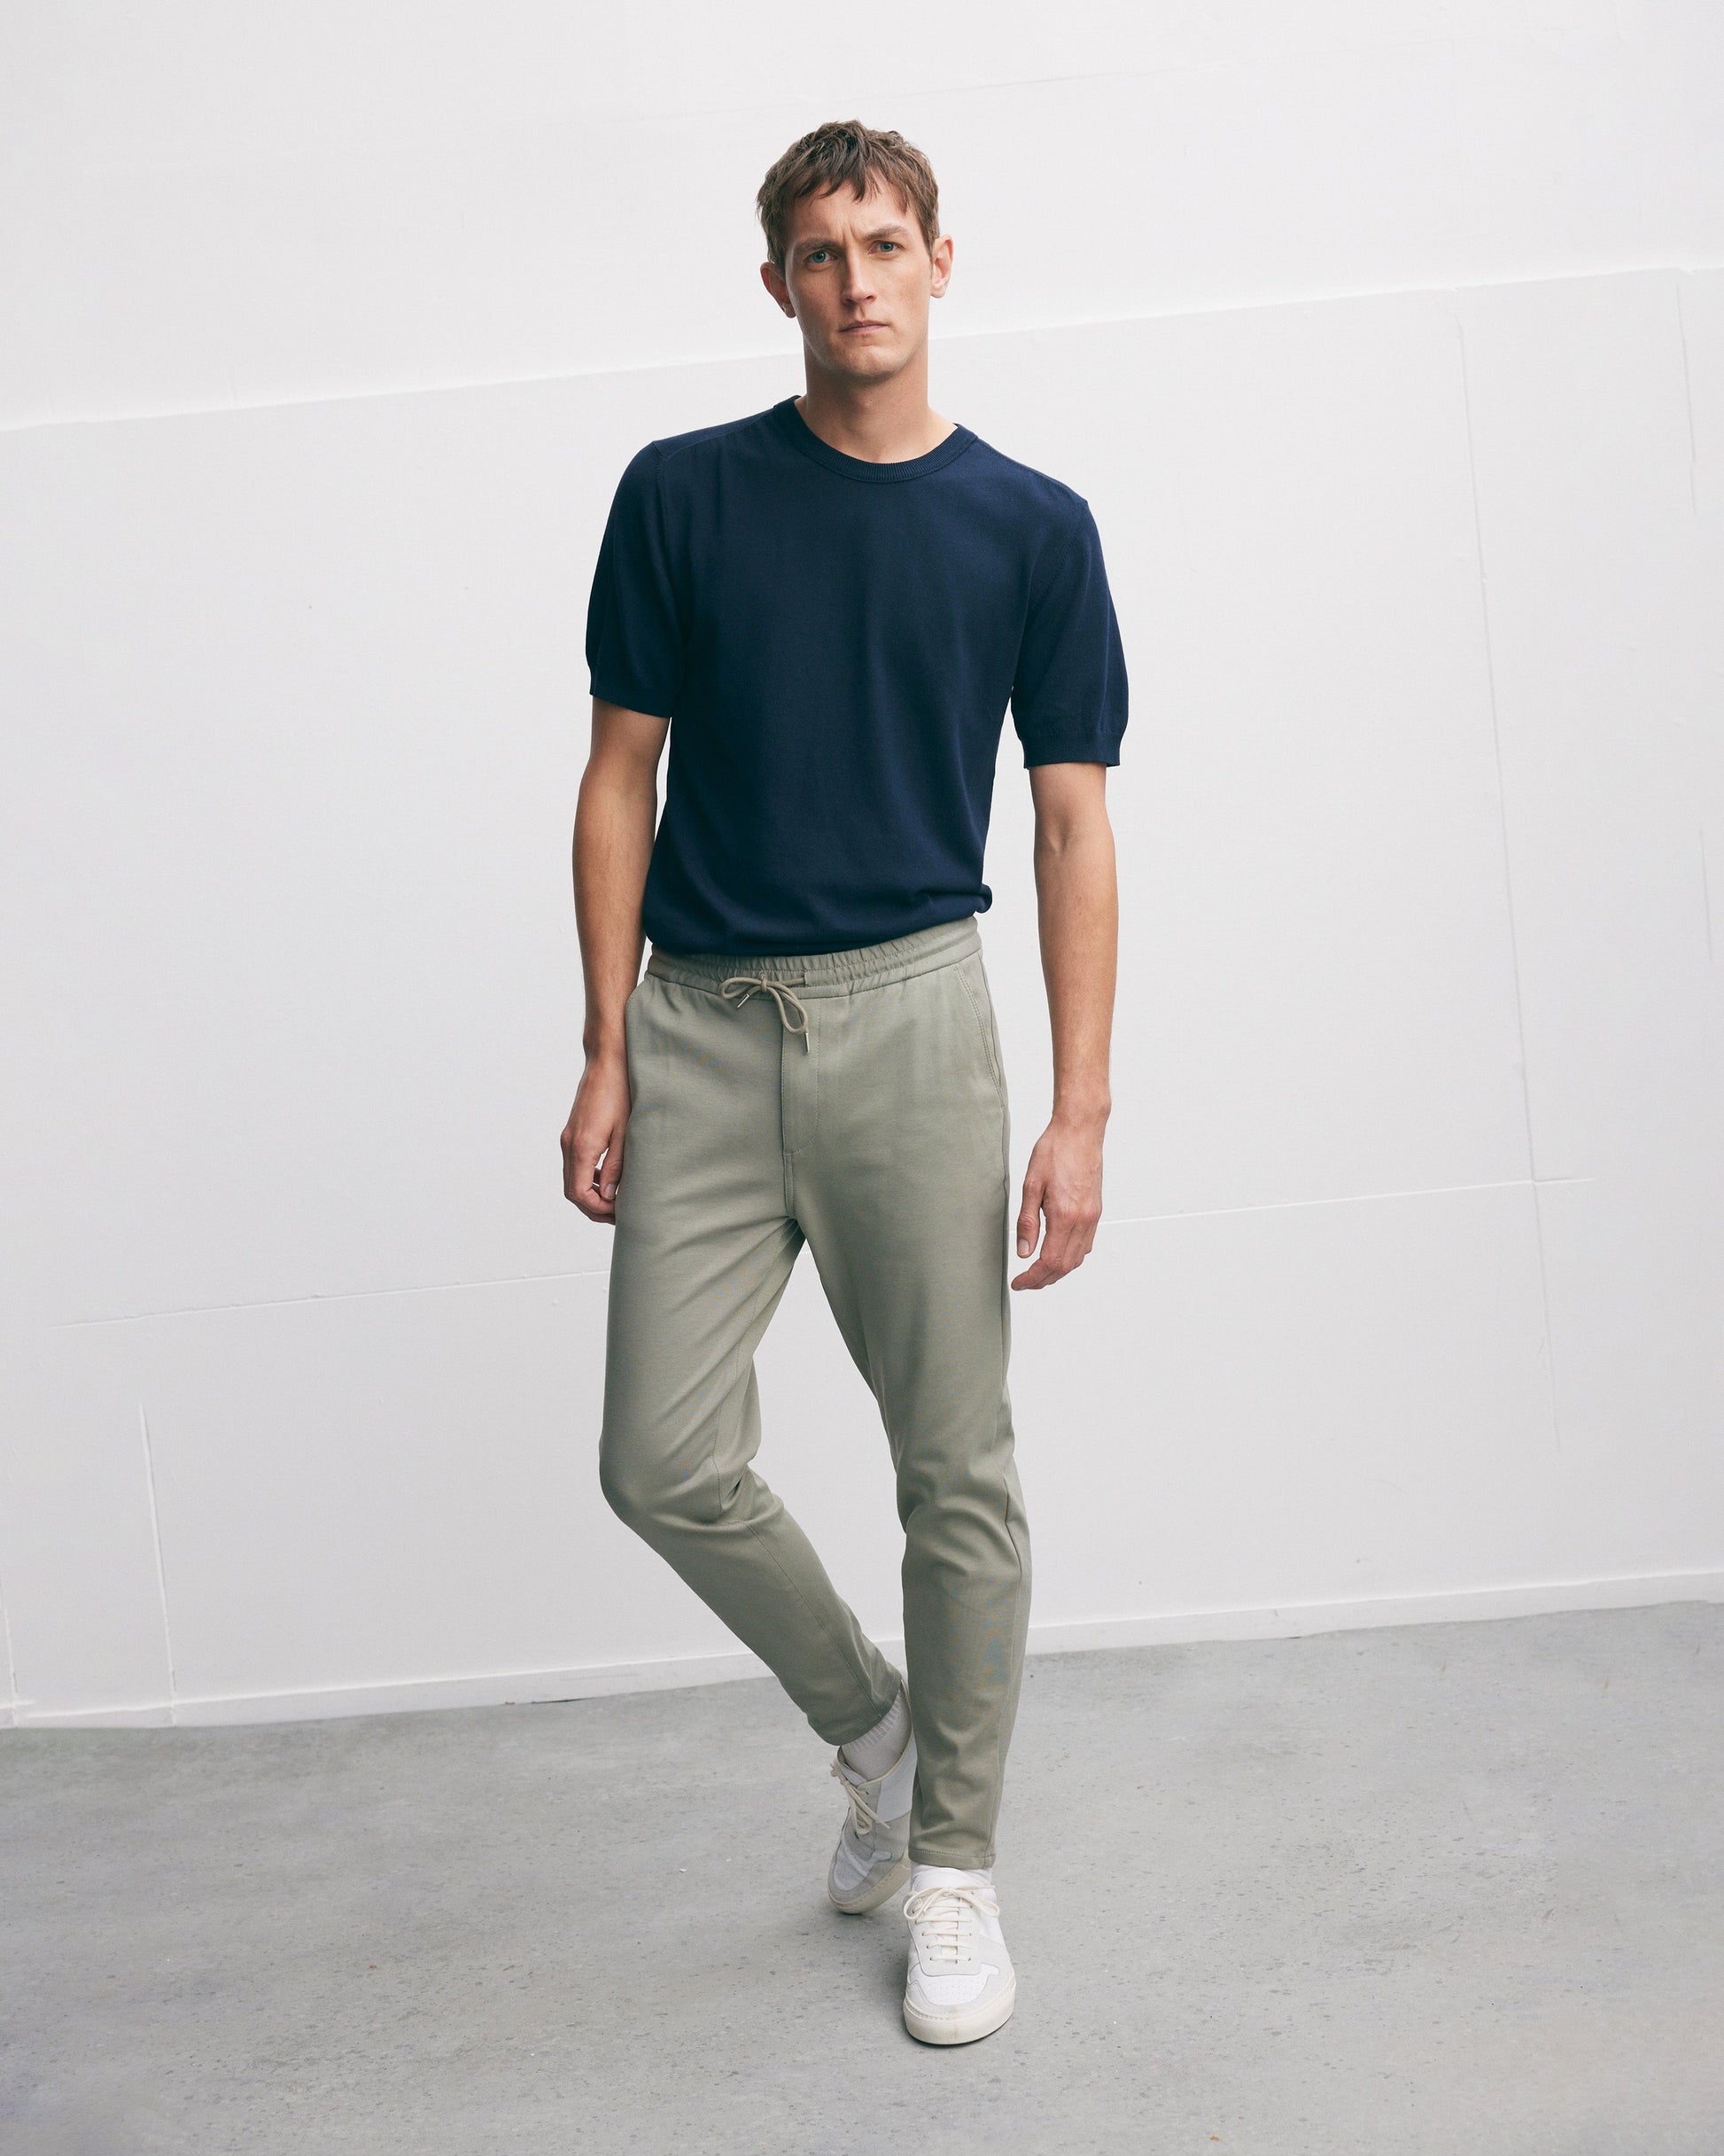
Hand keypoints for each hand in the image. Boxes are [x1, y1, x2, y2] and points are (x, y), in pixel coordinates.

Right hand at [561, 1052, 631, 1223]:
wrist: (607, 1061)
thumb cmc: (621, 1092)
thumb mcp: (626, 1133)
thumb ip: (615, 1167)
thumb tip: (608, 1196)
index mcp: (582, 1146)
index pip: (579, 1193)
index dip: (598, 1209)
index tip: (619, 1213)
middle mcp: (569, 1144)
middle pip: (571, 1191)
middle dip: (593, 1208)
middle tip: (618, 1215)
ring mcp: (568, 1137)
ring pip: (571, 1179)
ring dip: (589, 1195)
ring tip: (614, 1201)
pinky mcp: (572, 1132)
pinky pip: (573, 1164)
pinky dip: (586, 1179)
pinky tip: (605, 1179)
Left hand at [1011, 1115, 1103, 1289]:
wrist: (1080, 1132)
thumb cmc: (1055, 1151)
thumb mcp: (1031, 1185)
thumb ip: (1027, 1221)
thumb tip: (1024, 1252)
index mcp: (1065, 1215)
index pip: (1049, 1261)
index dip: (1033, 1278)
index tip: (1018, 1282)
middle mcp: (1083, 1220)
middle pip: (1065, 1265)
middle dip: (1043, 1279)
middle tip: (1024, 1282)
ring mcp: (1092, 1217)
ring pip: (1077, 1258)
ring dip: (1057, 1271)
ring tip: (1037, 1272)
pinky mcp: (1095, 1211)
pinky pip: (1085, 1245)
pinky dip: (1070, 1257)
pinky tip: (1057, 1254)